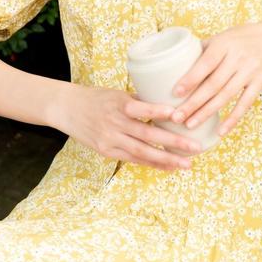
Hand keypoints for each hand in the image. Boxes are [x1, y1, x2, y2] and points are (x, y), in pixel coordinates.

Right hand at [54, 84, 201, 170]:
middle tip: (196, 147)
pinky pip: (133, 159)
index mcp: (119, 104)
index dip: (159, 112)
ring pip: (142, 152)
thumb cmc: (96, 97)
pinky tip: (168, 167)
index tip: (178, 114)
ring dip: (167, 160)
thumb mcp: (117, 93)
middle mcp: (115, 123)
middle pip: (147, 135)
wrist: (66, 108)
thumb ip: (140, 101)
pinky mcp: (106, 151)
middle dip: (174, 143)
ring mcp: (110, 139)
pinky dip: (152, 164)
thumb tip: (169, 106)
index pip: (142, 109)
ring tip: (187, 164)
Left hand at [168, 22, 261, 138]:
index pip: (205, 63)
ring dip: (207, 112)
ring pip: (226, 96)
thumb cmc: (237, 39)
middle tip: (177, 117)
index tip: (175, 93)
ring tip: (190, 124)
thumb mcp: (219, 38)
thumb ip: (200, 52)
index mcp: (224, 44)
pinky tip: (220, 131)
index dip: (191, 79)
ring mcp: (250, 71)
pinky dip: (232, 119)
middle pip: (214, 84)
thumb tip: (172, 69)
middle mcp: (238, 58)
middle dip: (194, 102)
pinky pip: (245, 104)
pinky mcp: (260, 83)